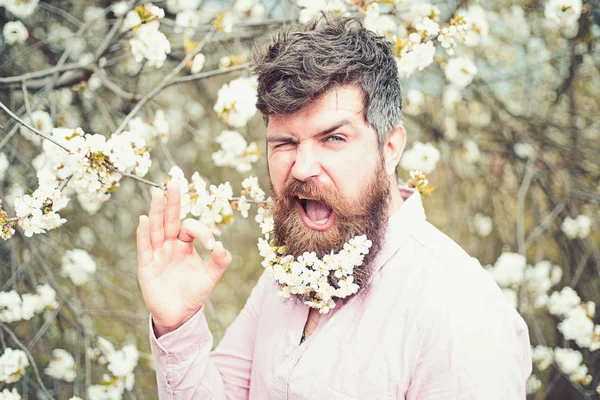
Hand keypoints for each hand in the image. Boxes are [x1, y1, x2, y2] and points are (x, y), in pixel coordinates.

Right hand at [136, 181, 231, 336]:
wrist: (180, 314)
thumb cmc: (194, 292)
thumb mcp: (212, 276)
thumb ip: (221, 260)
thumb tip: (221, 246)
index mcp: (185, 243)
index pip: (191, 228)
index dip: (203, 232)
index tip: (212, 245)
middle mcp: (170, 244)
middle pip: (170, 219)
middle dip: (172, 202)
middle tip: (173, 183)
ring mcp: (157, 253)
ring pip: (156, 228)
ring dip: (156, 211)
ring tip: (156, 194)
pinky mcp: (147, 265)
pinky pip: (145, 246)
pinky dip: (144, 233)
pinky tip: (144, 219)